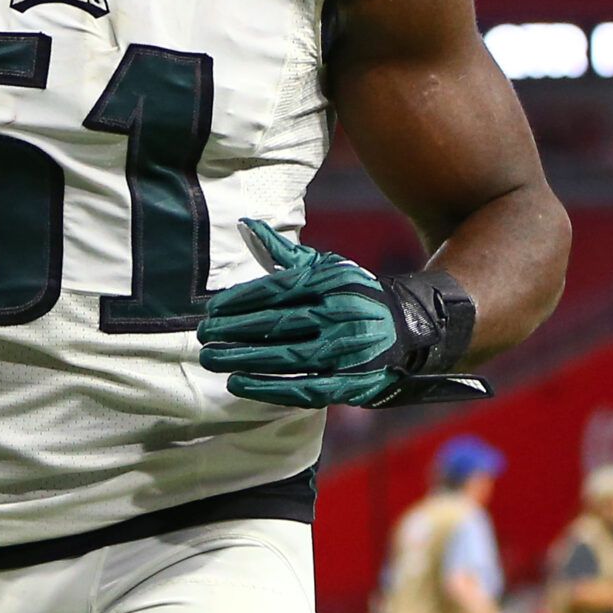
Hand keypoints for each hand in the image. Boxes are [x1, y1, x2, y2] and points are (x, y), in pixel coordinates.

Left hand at [196, 219, 485, 407]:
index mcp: (330, 283)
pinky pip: (307, 388)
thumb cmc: (355, 294)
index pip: (276, 291)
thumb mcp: (326, 266)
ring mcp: (349, 350)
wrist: (411, 327)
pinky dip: (272, 388)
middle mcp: (340, 314)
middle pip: (278, 324)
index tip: (210, 313)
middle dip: (235, 332)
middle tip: (202, 338)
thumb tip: (244, 224)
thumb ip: (282, 252)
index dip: (240, 303)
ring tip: (213, 360)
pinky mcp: (354, 382)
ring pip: (288, 358)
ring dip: (246, 360)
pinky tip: (241, 385)